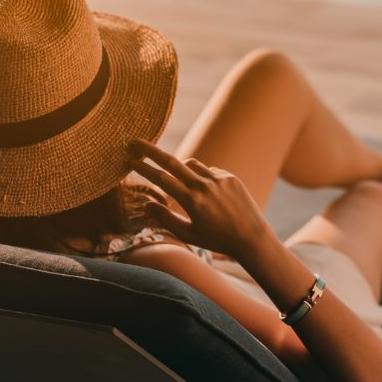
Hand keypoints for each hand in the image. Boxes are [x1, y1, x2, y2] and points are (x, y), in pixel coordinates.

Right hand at [130, 140, 274, 260]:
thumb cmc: (216, 240)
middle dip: (151, 151)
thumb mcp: (188, 234)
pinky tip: (210, 197)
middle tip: (136, 142)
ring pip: (191, 164)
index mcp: (191, 201)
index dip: (144, 168)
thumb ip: (165, 218)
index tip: (130, 160)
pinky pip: (209, 171)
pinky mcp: (230, 177)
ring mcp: (218, 179)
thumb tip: (146, 205)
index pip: (161, 179)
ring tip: (183, 186)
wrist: (251, 237)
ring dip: (181, 168)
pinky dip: (202, 178)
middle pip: (172, 161)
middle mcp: (204, 186)